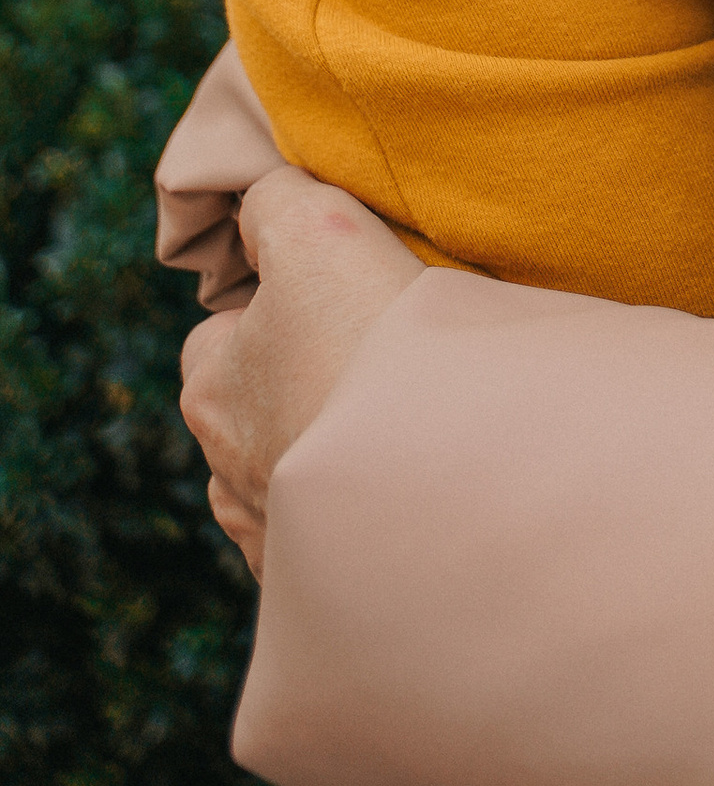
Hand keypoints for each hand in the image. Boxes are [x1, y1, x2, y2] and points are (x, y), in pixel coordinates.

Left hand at [177, 168, 421, 580]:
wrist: (431, 463)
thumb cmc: (362, 338)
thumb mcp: (313, 225)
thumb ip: (274, 199)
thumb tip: (260, 199)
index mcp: (209, 392)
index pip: (217, 339)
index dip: (271, 311)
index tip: (332, 301)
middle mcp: (225, 472)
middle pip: (254, 413)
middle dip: (298, 391)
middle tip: (371, 364)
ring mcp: (274, 537)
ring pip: (289, 482)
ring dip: (327, 457)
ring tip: (396, 427)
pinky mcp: (329, 586)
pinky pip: (334, 543)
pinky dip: (360, 516)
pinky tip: (403, 488)